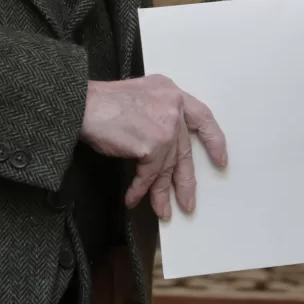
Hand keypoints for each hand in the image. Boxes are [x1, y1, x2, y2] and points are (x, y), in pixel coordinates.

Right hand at [79, 76, 226, 219]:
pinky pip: (148, 174)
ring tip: (162, 211)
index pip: (202, 116)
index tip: (220, 159)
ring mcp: (166, 126)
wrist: (83, 105)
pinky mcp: (153, 145)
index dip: (213, 140)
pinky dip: (140, 189)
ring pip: (167, 167)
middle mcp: (173, 107)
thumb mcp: (140, 96)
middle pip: (184, 150)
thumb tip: (160, 150)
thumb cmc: (102, 102)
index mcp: (171, 92)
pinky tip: (133, 198)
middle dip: (185, 181)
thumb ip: (157, 113)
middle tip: (188, 202)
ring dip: (161, 192)